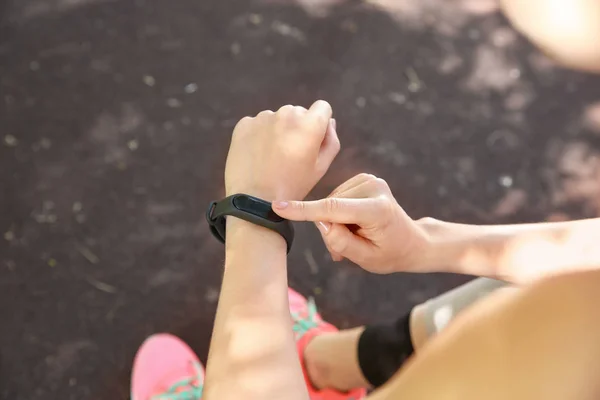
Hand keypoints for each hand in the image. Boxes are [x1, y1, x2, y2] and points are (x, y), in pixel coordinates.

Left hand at [225, 101, 338, 200]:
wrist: (254, 200)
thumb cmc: (293, 186)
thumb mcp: (321, 168)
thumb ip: (331, 141)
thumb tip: (329, 122)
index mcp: (309, 124)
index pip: (322, 107)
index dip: (320, 123)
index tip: (312, 139)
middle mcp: (287, 113)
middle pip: (298, 113)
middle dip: (297, 128)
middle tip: (290, 154)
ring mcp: (263, 117)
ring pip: (276, 119)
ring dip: (277, 131)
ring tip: (271, 157)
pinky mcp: (244, 124)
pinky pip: (257, 124)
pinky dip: (258, 135)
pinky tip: (257, 155)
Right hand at [272, 173, 430, 273]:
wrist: (412, 241)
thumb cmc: (391, 254)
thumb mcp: (367, 259)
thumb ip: (341, 243)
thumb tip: (321, 222)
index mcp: (377, 210)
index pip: (333, 208)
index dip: (304, 210)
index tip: (279, 206)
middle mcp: (373, 188)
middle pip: (329, 210)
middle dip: (331, 231)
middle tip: (348, 250)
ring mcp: (368, 180)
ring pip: (329, 204)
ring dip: (335, 224)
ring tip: (356, 237)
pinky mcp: (362, 178)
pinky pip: (335, 198)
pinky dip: (338, 215)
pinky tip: (355, 224)